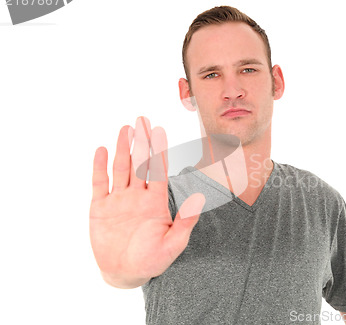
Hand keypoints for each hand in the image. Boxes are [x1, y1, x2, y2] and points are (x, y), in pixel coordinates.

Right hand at [89, 116, 204, 287]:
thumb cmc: (152, 260)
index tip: (160, 131)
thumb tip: (200, 199)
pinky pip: (99, 183)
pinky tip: (101, 150)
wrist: (124, 273)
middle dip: (141, 142)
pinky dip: (99, 167)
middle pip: (139, 163)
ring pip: (120, 168)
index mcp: (155, 202)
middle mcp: (137, 196)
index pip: (158, 170)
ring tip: (125, 129)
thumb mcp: (173, 244)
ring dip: (122, 149)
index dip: (159, 150)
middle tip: (142, 119)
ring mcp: (118, 199)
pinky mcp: (100, 207)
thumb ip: (185, 222)